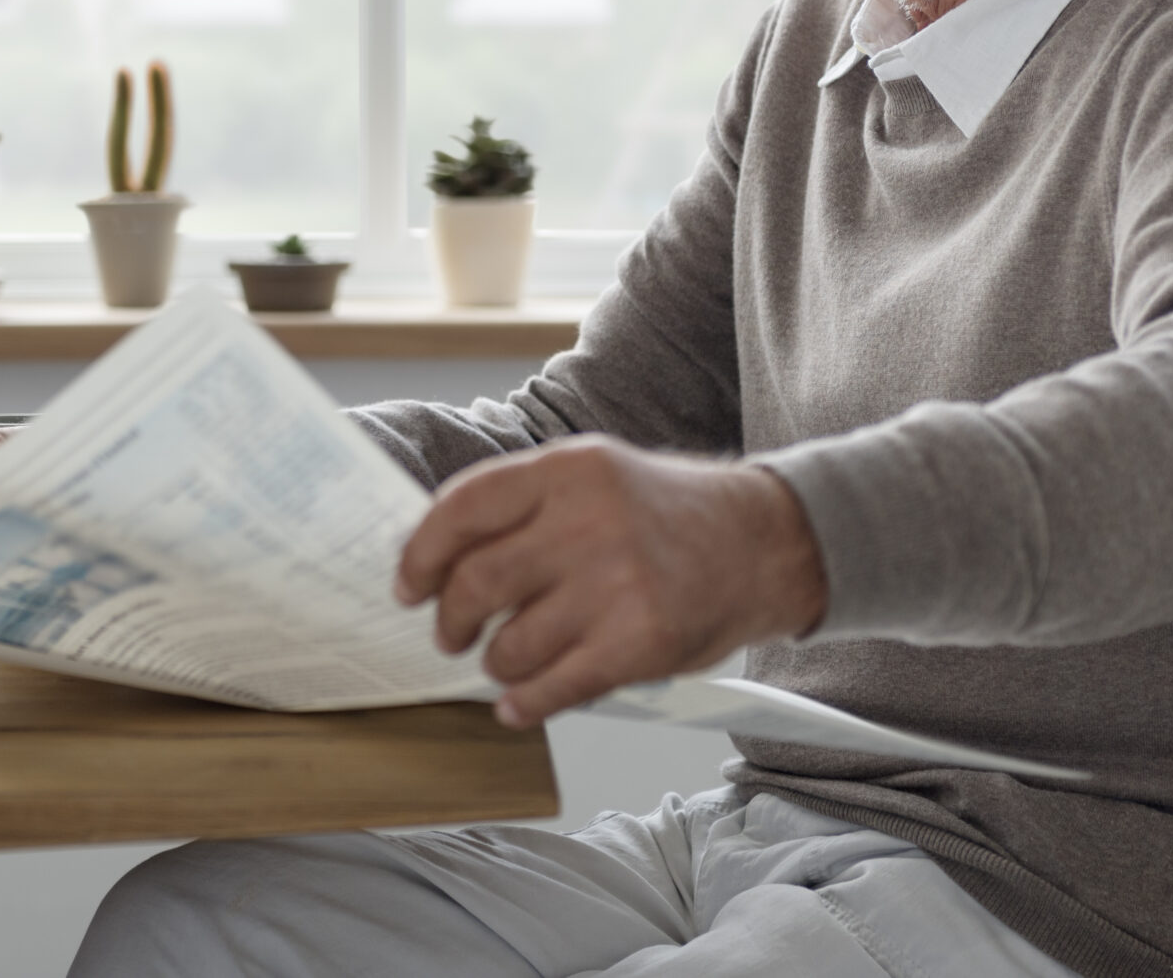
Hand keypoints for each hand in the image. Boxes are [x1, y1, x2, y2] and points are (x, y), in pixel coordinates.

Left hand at [393, 434, 827, 727]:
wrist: (763, 543)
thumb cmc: (668, 514)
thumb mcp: (595, 476)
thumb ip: (524, 506)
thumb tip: (438, 555)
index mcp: (568, 469)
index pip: (463, 509)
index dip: (421, 554)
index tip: (409, 584)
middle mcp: (589, 521)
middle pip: (476, 582)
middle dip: (451, 620)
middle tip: (452, 634)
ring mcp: (617, 584)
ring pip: (510, 645)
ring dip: (496, 664)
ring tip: (506, 661)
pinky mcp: (641, 643)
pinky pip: (553, 688)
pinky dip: (524, 704)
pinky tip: (519, 703)